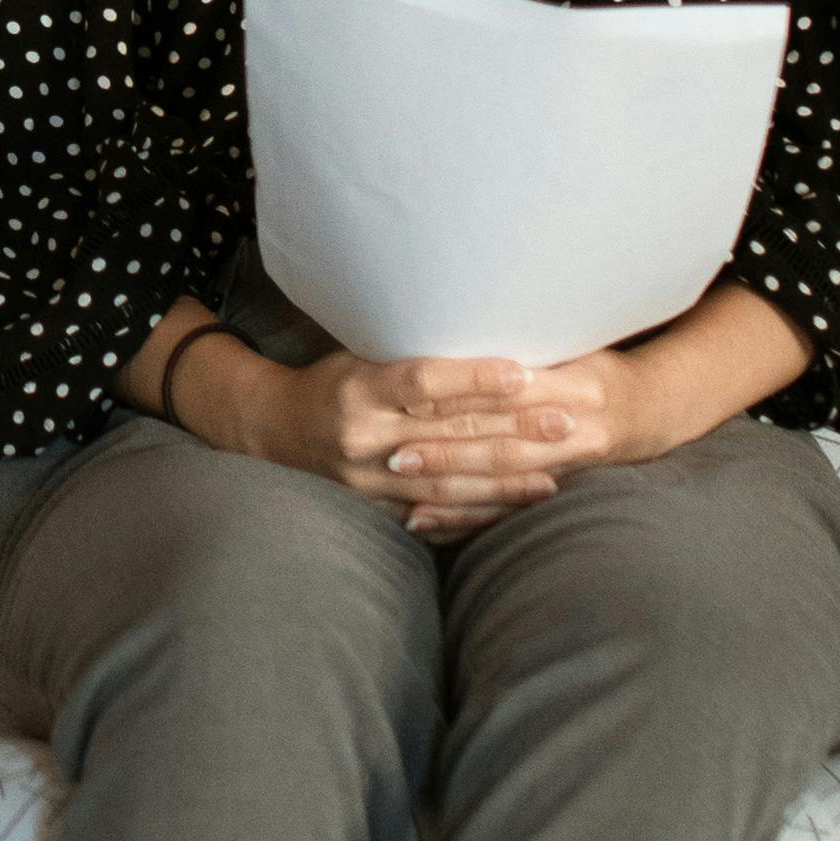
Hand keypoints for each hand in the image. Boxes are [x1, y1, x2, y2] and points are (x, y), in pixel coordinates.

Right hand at [184, 328, 612, 541]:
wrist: (273, 430)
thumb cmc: (331, 380)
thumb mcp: (360, 351)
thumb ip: (411, 352)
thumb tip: (484, 327)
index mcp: (357, 389)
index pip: (423, 382)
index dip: (475, 378)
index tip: (524, 373)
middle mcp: (362, 437)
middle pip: (448, 435)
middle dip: (512, 430)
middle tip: (566, 422)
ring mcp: (368, 480)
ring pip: (448, 483)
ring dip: (507, 480)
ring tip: (555, 474)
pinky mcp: (376, 507)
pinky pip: (437, 513)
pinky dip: (480, 509)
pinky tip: (516, 505)